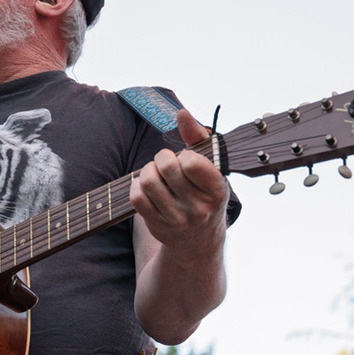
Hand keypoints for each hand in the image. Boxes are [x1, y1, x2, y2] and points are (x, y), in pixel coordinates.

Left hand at [130, 109, 228, 249]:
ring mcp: (176, 219)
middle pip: (166, 167)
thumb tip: (182, 113)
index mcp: (217, 191)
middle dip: (162, 158)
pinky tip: (148, 187)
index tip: (187, 161)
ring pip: (148, 181)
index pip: (192, 162)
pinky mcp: (157, 225)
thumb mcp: (210, 168)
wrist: (198, 241)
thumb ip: (197, 138)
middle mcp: (198, 208)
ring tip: (156, 174)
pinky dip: (137, 186)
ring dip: (148, 170)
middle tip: (167, 163)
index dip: (184, 156)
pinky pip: (136, 196)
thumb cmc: (204, 193)